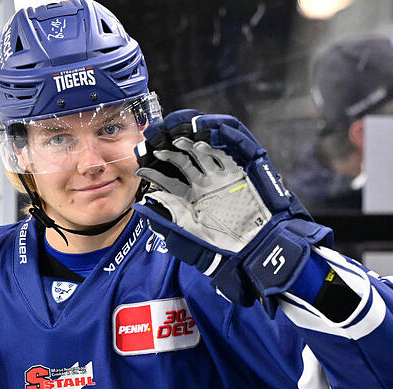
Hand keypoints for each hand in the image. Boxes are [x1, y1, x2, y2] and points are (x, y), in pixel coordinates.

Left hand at [131, 110, 331, 311]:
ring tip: (177, 138)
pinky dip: (215, 146)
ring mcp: (220, 177)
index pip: (167, 180)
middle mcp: (203, 184)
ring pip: (202, 154)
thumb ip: (168, 217)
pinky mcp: (238, 173)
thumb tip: (146, 203)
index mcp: (190, 197)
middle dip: (169, 152)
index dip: (154, 173)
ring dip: (189, 144)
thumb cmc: (219, 246)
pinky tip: (201, 141)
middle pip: (183, 162)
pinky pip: (226, 155)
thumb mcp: (188, 232)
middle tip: (156, 144)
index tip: (140, 168)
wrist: (252, 247)